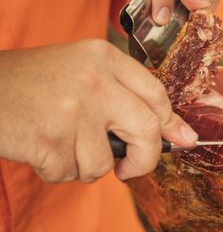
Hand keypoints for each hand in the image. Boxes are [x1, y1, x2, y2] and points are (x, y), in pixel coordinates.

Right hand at [0, 40, 197, 182]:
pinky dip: (57, 170)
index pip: (157, 94)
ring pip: (104, 162)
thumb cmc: (30, 85)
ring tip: (58, 144)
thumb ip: (125, 96)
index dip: (172, 123)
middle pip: (147, 129)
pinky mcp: (50, 138)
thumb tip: (178, 134)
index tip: (182, 140)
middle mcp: (93, 80)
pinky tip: (39, 148)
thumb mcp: (81, 73)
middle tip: (129, 169)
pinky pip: (71, 173)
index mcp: (103, 58)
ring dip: (84, 166)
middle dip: (144, 159)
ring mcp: (73, 109)